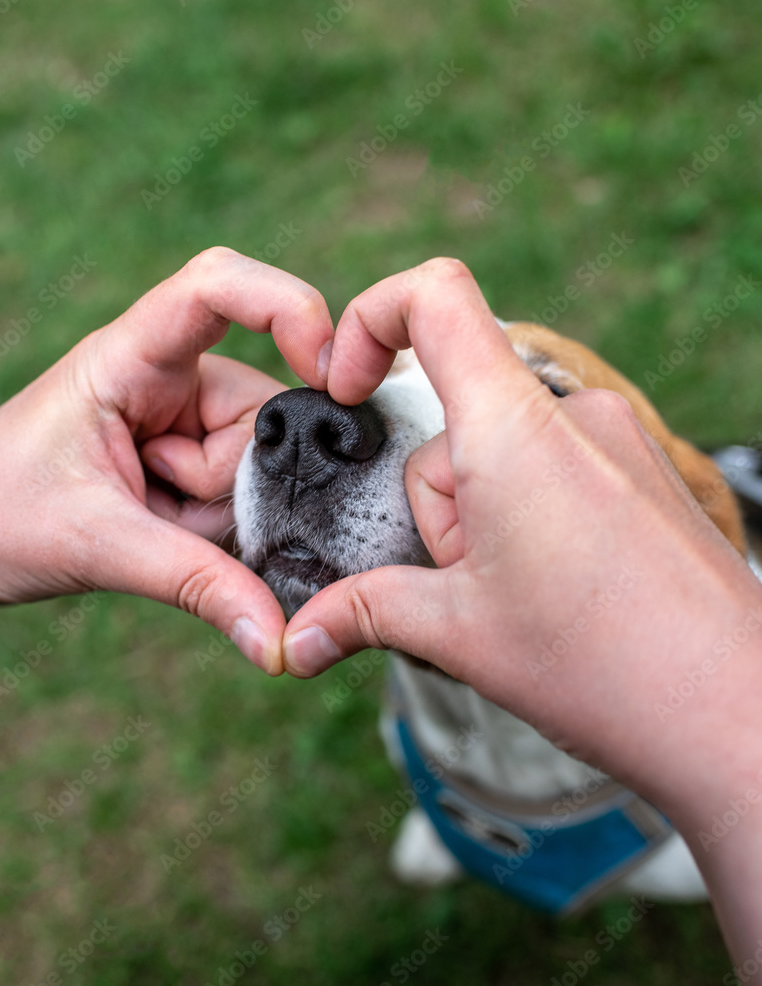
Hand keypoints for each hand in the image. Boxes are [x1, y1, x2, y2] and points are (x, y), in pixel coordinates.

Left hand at [0, 248, 333, 674]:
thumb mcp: (100, 546)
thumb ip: (197, 583)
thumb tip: (278, 638)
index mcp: (130, 357)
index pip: (216, 287)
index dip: (285, 306)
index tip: (328, 369)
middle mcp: (167, 374)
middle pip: (261, 408)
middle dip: (231, 481)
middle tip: (166, 511)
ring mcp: (182, 415)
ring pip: (259, 457)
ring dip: (221, 509)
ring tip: (155, 523)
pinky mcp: (188, 453)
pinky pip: (243, 486)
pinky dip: (219, 521)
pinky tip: (171, 532)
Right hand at [282, 258, 761, 959]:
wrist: (738, 716)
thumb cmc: (606, 669)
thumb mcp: (458, 635)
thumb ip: (364, 614)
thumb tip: (297, 638)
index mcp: (514, 430)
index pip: (435, 297)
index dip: (370, 318)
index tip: (347, 385)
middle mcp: (573, 415)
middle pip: (458, 422)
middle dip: (440, 505)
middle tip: (475, 584)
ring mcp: (618, 440)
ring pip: (505, 454)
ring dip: (487, 518)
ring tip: (526, 599)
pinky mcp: (644, 472)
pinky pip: (556, 467)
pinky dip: (532, 516)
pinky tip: (561, 589)